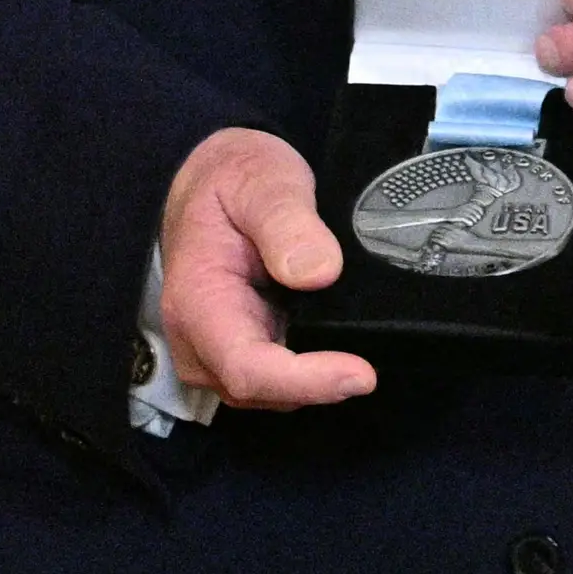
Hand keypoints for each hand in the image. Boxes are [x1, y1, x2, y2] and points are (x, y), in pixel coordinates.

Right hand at [158, 126, 375, 409]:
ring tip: (365, 354)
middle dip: (319, 386)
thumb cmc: (235, 180)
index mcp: (196, 301)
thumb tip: (319, 272)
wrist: (215, 183)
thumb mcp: (262, 182)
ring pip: (272, 393)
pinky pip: (278, 380)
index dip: (305, 380)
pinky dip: (311, 372)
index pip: (247, 366)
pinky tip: (344, 350)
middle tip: (376, 366)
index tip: (361, 375)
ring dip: (316, 382)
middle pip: (261, 390)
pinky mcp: (241, 351)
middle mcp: (198, 341)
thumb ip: (286, 223)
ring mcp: (218, 352)